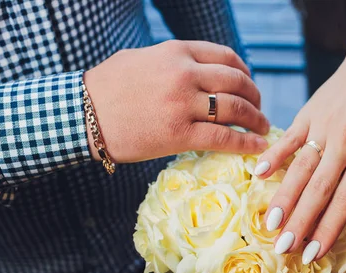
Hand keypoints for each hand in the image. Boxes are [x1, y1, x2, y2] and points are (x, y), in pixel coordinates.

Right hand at [83, 40, 269, 162]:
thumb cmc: (106, 88)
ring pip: (235, 109)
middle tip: (260, 109)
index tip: (250, 84)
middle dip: (255, 96)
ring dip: (256, 119)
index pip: (225, 57)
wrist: (83, 115)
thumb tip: (192, 69)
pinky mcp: (179, 134)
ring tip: (262, 128)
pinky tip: (256, 147)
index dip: (245, 72)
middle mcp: (185, 74)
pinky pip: (223, 137)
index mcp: (176, 52)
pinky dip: (245, 143)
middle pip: (236, 82)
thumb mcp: (140, 59)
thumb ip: (170, 60)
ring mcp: (184, 104)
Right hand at [256, 46, 345, 260]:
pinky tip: (259, 175)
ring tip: (270, 224)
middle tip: (283, 249)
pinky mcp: (307, 114)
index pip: (345, 201)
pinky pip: (288, 138)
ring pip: (300, 169)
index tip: (312, 255)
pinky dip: (273, 156)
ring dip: (284, 198)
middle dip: (300, 223)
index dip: (327, 230)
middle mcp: (344, 145)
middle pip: (318, 191)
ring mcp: (323, 128)